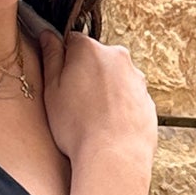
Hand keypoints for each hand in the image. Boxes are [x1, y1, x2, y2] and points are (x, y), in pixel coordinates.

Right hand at [37, 28, 156, 172]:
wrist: (114, 158)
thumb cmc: (78, 127)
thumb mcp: (52, 91)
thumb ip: (51, 58)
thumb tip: (48, 35)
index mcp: (90, 49)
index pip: (72, 42)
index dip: (64, 61)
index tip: (60, 80)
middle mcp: (117, 57)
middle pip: (96, 59)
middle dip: (86, 75)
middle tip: (74, 103)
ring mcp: (136, 78)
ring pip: (114, 79)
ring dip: (104, 92)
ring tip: (93, 119)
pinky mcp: (147, 100)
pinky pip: (128, 98)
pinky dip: (119, 108)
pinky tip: (109, 127)